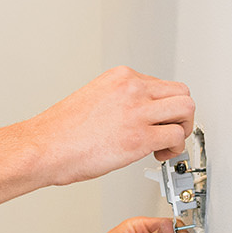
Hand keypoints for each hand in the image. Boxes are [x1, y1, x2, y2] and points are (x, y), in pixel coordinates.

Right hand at [25, 66, 194, 185]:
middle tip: (168, 130)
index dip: (163, 106)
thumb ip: (120, 100)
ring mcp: (138, 112)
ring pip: (186, 110)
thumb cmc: (61, 131)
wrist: (45, 148)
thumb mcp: (95, 98)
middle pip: (181, 93)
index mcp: (121, 77)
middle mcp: (132, 89)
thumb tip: (137, 114)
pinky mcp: (140, 137)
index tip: (157, 119)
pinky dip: (174, 148)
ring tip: (166, 143)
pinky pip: (176, 137)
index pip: (161, 84)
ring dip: (182, 129)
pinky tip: (160, 154)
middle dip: (180, 115)